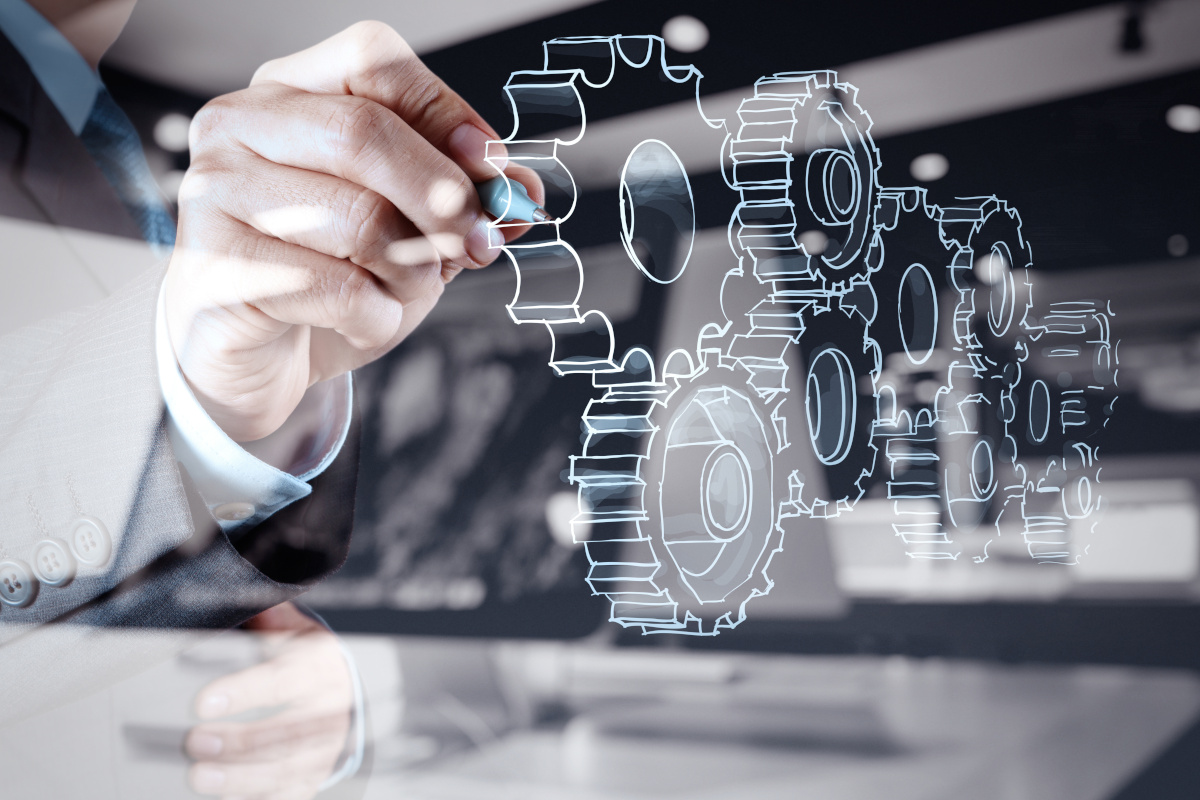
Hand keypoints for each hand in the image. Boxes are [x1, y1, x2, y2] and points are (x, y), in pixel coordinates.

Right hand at [164, 22, 539, 440]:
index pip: (370, 59)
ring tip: (409, 288)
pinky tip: (367, 319)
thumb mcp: (408, 228)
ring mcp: (215, 197)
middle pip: (363, 133)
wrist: (259, 358)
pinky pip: (334, 288)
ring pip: (356, 218)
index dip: (445, 111)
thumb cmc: (328, 278)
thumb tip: (520, 190)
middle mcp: (238, 130)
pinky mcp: (216, 272)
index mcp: (287, 94)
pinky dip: (378, 315)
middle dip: (442, 195)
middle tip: (480, 241)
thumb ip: (459, 198)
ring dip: (414, 269)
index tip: (492, 167)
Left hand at [185, 602, 355, 799]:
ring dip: (241, 779)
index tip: (202, 703)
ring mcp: (325, 750)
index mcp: (317, 667)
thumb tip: (229, 591)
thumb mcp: (292, 629)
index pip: (280, 681)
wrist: (349, 690)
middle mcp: (328, 710)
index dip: (242, 693)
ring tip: (200, 778)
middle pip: (285, 732)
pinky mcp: (315, 778)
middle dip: (238, 742)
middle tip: (194, 743)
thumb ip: (264, 617)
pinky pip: (289, 794)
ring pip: (286, 769)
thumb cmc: (304, 658)